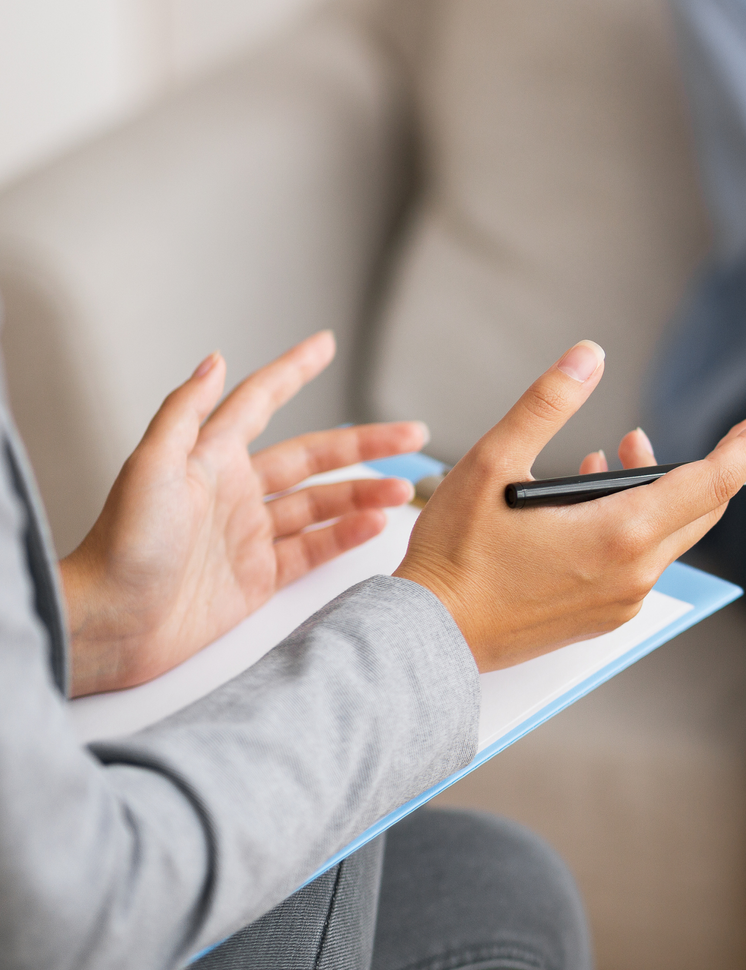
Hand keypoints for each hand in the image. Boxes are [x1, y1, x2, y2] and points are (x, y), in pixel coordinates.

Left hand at [60, 332, 427, 695]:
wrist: (109, 625)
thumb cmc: (120, 546)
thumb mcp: (150, 467)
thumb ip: (186, 412)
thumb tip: (215, 360)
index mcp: (210, 459)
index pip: (260, 403)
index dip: (293, 371)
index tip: (324, 345)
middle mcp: (235, 492)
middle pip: (313, 456)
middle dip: (365, 443)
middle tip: (412, 434)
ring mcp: (249, 535)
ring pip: (322, 504)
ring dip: (364, 494)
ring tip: (403, 489)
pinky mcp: (257, 578)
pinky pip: (313, 549)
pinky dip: (346, 536)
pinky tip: (375, 525)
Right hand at [394, 341, 745, 671]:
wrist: (428, 640)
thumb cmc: (455, 555)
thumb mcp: (493, 463)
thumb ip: (547, 404)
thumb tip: (588, 356)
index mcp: (621, 535)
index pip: (711, 483)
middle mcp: (635, 574)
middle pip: (700, 509)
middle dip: (708, 462)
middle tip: (710, 427)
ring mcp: (622, 601)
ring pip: (669, 533)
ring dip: (656, 489)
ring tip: (613, 451)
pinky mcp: (605, 616)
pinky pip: (642, 559)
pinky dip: (634, 522)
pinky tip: (590, 498)